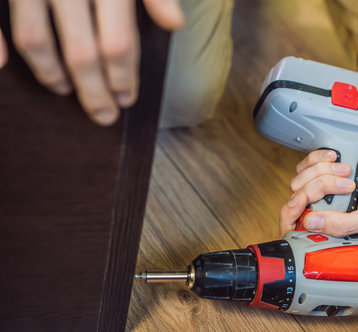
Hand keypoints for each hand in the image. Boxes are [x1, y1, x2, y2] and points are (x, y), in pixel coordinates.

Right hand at [0, 0, 183, 125]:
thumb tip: (175, 24)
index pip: (119, 44)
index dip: (125, 78)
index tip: (128, 99)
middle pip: (82, 53)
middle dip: (95, 92)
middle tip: (103, 116)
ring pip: (35, 40)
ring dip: (51, 74)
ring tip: (64, 90)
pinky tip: (1, 65)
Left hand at [280, 141, 357, 237]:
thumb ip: (343, 225)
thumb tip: (310, 223)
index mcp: (331, 231)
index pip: (296, 230)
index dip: (293, 215)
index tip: (304, 199)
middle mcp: (321, 213)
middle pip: (297, 200)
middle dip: (320, 186)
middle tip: (348, 184)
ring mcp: (318, 193)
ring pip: (300, 180)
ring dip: (323, 170)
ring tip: (348, 171)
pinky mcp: (320, 173)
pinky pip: (306, 164)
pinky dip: (318, 157)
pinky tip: (335, 157)